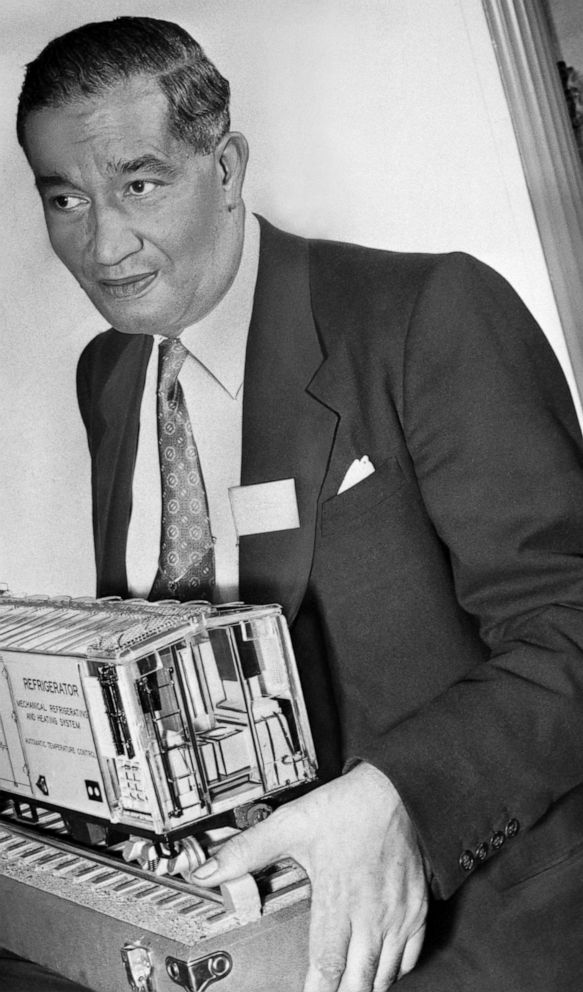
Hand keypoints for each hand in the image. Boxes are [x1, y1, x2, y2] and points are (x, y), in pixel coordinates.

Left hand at [193, 761, 427, 990]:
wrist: (397, 789)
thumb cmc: (348, 807)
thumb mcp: (290, 823)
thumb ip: (246, 850)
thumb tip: (207, 871)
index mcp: (339, 898)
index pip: (327, 964)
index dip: (316, 990)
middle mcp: (371, 913)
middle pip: (358, 982)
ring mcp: (398, 915)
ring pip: (384, 976)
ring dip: (363, 987)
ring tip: (344, 986)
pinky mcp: (417, 910)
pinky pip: (408, 958)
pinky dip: (391, 972)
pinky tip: (374, 968)